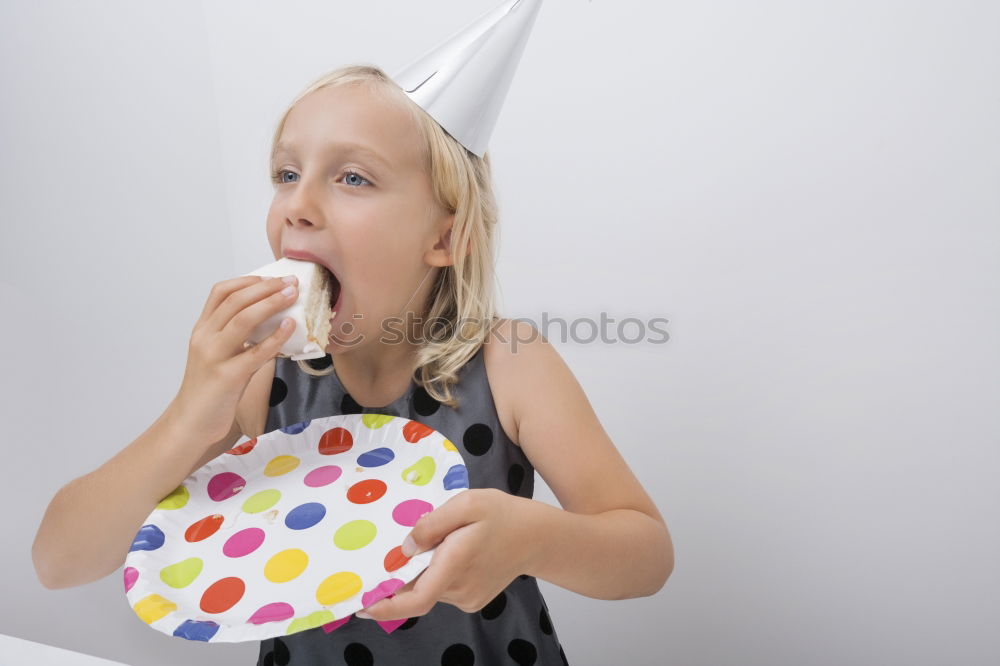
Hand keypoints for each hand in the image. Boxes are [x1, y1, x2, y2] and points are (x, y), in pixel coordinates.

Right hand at [170, 274, 298, 443]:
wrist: (191, 423)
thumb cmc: (210, 390)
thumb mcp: (219, 355)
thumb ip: (238, 338)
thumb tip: (273, 320)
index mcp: (202, 330)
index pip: (221, 292)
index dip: (247, 280)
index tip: (270, 278)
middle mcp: (205, 338)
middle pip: (235, 301)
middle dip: (265, 287)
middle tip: (290, 282)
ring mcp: (215, 356)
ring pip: (243, 320)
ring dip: (271, 303)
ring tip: (292, 295)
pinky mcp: (228, 377)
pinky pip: (256, 352)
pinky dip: (275, 337)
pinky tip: (290, 327)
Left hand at [356, 488, 534, 620]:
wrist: (537, 537)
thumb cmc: (502, 515)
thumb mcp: (467, 503)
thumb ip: (432, 523)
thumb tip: (404, 548)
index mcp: (457, 564)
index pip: (416, 599)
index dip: (386, 607)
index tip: (361, 605)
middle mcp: (460, 589)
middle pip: (417, 589)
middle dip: (400, 574)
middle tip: (395, 550)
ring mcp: (467, 598)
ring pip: (429, 587)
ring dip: (422, 570)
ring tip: (439, 540)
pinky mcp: (472, 599)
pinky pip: (442, 588)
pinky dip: (435, 573)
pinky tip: (449, 551)